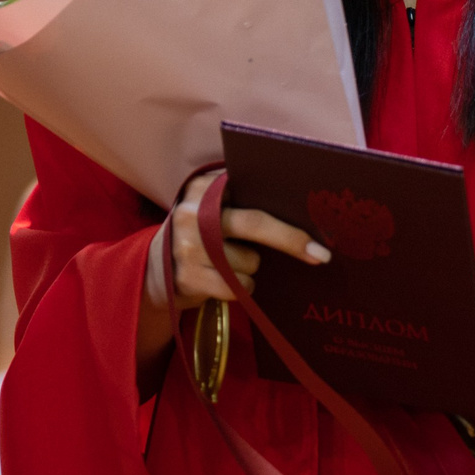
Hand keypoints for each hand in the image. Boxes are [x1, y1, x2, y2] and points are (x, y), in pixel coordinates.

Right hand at [145, 170, 329, 311]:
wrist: (154, 272)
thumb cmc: (202, 238)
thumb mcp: (215, 211)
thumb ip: (246, 205)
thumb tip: (304, 215)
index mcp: (205, 186)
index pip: (254, 191)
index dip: (286, 205)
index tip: (318, 221)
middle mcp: (192, 211)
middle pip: (256, 224)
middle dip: (291, 239)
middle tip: (320, 255)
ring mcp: (186, 245)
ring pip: (249, 261)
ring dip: (250, 268)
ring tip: (230, 264)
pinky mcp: (186, 275)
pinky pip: (235, 286)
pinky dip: (241, 288)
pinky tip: (225, 281)